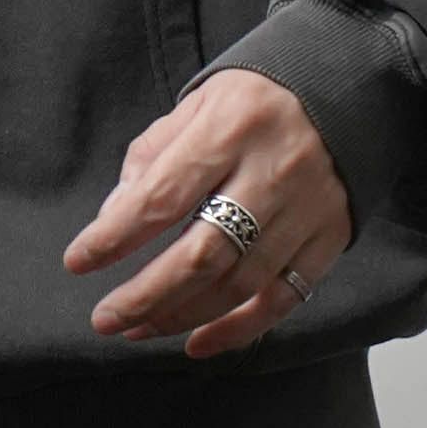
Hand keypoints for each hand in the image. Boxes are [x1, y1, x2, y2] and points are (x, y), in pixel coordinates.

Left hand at [61, 67, 351, 358]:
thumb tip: (113, 218)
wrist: (348, 84)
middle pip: (202, 253)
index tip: (78, 261)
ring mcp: (307, 210)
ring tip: (137, 329)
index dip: (115, 237)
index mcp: (230, 127)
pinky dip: (238, 330)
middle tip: (105, 318)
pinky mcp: (330, 238)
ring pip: (238, 284)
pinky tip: (196, 343)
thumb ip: (153, 156)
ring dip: (181, 316)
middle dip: (145, 295)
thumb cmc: (258, 95)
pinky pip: (282, 299)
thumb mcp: (198, 102)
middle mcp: (272, 171)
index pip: (163, 196)